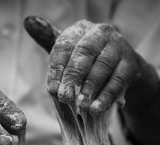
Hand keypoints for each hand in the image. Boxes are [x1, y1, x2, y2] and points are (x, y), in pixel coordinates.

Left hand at [25, 17, 155, 113]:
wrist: (121, 68)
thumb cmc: (87, 60)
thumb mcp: (68, 51)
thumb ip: (49, 41)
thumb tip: (28, 21)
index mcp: (81, 29)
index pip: (65, 46)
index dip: (57, 69)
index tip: (52, 90)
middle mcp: (101, 33)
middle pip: (84, 54)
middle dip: (73, 77)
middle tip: (64, 98)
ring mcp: (119, 46)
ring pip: (103, 67)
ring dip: (90, 88)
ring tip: (81, 107)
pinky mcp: (131, 64)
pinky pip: (118, 81)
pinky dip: (106, 96)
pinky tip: (96, 109)